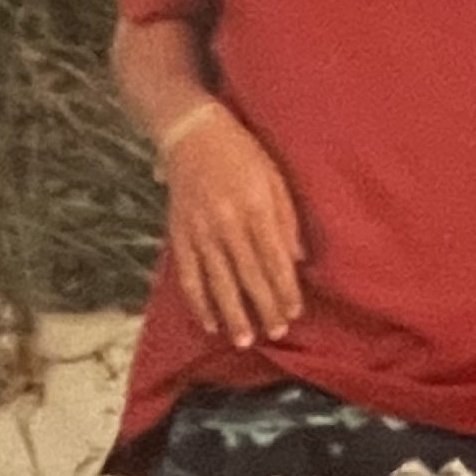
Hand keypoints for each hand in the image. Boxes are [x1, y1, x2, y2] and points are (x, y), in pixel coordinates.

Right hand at [162, 105, 303, 347]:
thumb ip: (286, 220)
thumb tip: (297, 260)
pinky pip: (189, 276)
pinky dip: (198, 302)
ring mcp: (199, 232)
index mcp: (254, 209)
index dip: (285, 289)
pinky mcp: (179, 235)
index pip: (273, 260)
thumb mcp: (275, 178)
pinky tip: (210, 322)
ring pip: (217, 283)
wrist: (192, 135)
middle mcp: (226, 225)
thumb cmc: (243, 153)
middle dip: (264, 308)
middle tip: (276, 333)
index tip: (295, 312)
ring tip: (245, 340)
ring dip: (232, 315)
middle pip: (248, 276)